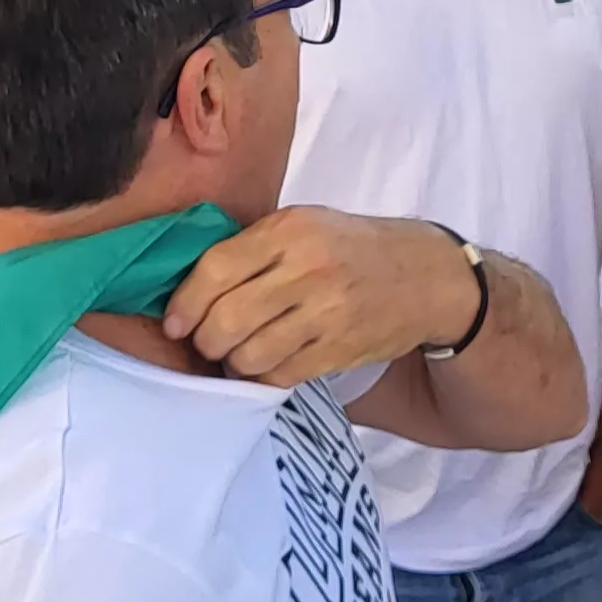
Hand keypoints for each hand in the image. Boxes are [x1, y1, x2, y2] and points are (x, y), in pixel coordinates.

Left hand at [162, 208, 472, 385]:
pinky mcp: (340, 349)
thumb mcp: (306, 224)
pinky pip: (281, 376)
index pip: (216, 268)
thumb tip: (189, 283)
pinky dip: (262, 377)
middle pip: (227, 318)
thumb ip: (255, 246)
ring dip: (232, 362)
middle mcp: (308, 269)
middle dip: (204, 340)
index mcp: (291, 230)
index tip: (175, 322)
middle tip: (203, 342)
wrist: (426, 276)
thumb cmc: (353, 247)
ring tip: (236, 355)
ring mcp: (327, 312)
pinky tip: (265, 366)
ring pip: (250, 355)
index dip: (185, 302)